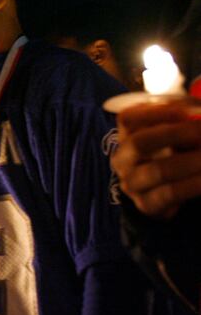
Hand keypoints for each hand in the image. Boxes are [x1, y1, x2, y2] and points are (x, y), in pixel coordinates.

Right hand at [111, 99, 200, 218]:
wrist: (167, 192)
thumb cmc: (173, 154)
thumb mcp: (175, 133)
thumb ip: (186, 120)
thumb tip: (200, 112)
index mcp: (125, 138)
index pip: (128, 119)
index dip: (156, 111)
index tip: (189, 109)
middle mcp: (122, 160)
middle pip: (139, 142)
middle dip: (176, 134)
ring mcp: (132, 184)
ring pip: (158, 170)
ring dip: (192, 161)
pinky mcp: (147, 205)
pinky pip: (171, 193)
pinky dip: (195, 183)